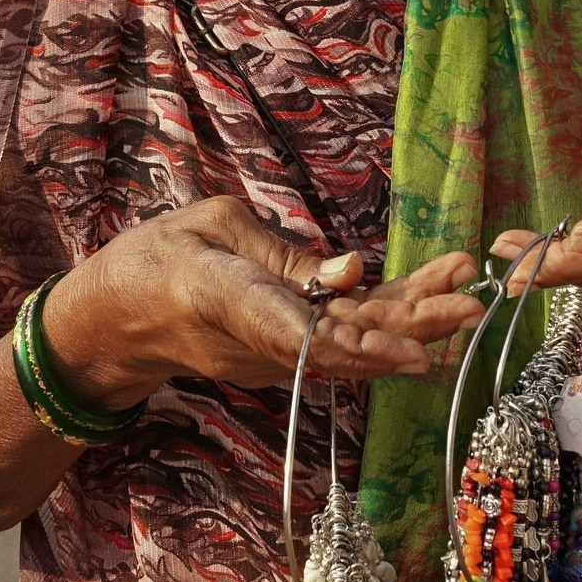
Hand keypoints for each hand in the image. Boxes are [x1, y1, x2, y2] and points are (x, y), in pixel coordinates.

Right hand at [42, 196, 485, 410]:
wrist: (113, 321)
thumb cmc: (158, 255)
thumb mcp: (211, 224)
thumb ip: (284, 250)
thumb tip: (354, 270)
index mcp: (224, 297)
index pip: (293, 328)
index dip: (353, 343)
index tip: (405, 351)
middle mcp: (255, 341)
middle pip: (342, 345)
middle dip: (409, 329)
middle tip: (468, 306)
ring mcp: (269, 358)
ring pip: (350, 349)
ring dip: (410, 327)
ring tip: (465, 296)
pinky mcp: (280, 358)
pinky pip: (340, 346)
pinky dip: (386, 330)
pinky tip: (433, 308)